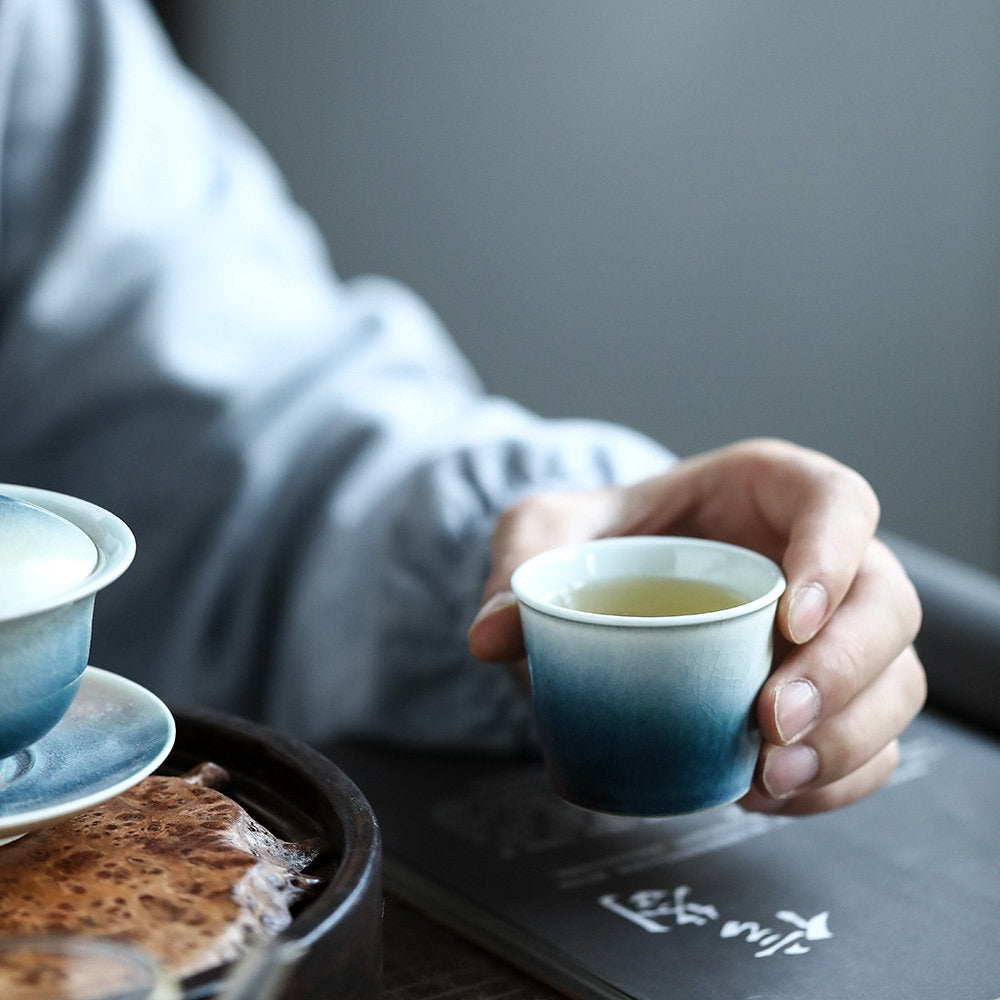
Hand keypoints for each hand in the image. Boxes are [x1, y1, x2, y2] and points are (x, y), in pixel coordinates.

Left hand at [468, 438, 925, 815]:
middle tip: (771, 720)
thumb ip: (520, 568)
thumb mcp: (546, 535)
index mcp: (765, 494)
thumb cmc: (596, 543)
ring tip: (768, 775)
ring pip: (894, 681)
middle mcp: (817, 562)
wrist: (604, 592)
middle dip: (846, 671)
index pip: (837, 502)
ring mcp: (829, 634)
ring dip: (849, 738)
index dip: (836, 555)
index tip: (790, 619)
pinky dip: (834, 780)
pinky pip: (869, 743)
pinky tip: (765, 793)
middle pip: (886, 604)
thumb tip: (491, 636)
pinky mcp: (823, 698)